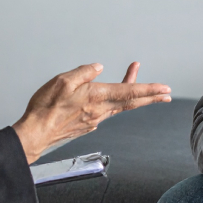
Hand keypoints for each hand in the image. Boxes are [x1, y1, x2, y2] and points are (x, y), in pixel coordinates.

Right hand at [13, 62, 170, 162]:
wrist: (35, 134)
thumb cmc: (45, 108)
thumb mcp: (62, 81)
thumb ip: (83, 72)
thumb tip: (98, 68)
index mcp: (96, 97)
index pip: (130, 92)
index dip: (150, 90)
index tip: (165, 89)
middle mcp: (100, 110)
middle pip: (131, 102)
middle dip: (151, 96)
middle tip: (167, 94)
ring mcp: (95, 119)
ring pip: (119, 105)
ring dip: (131, 93)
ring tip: (133, 76)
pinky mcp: (88, 124)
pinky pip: (106, 110)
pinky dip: (113, 101)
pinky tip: (107, 94)